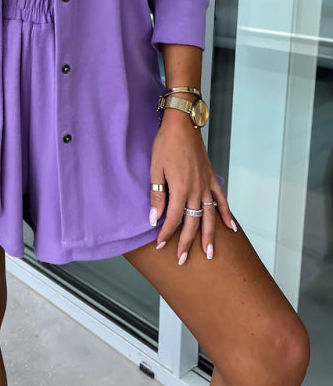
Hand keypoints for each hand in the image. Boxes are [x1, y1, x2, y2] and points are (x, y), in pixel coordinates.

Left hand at [149, 108, 234, 263]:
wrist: (182, 124)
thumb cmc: (165, 144)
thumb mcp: (155, 169)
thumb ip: (157, 195)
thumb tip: (154, 219)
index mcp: (180, 189)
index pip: (173, 219)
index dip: (166, 235)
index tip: (160, 246)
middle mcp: (196, 190)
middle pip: (192, 222)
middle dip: (187, 243)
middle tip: (183, 261)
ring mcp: (207, 185)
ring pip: (210, 216)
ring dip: (210, 236)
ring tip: (211, 254)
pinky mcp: (212, 178)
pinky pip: (222, 200)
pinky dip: (226, 215)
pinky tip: (231, 229)